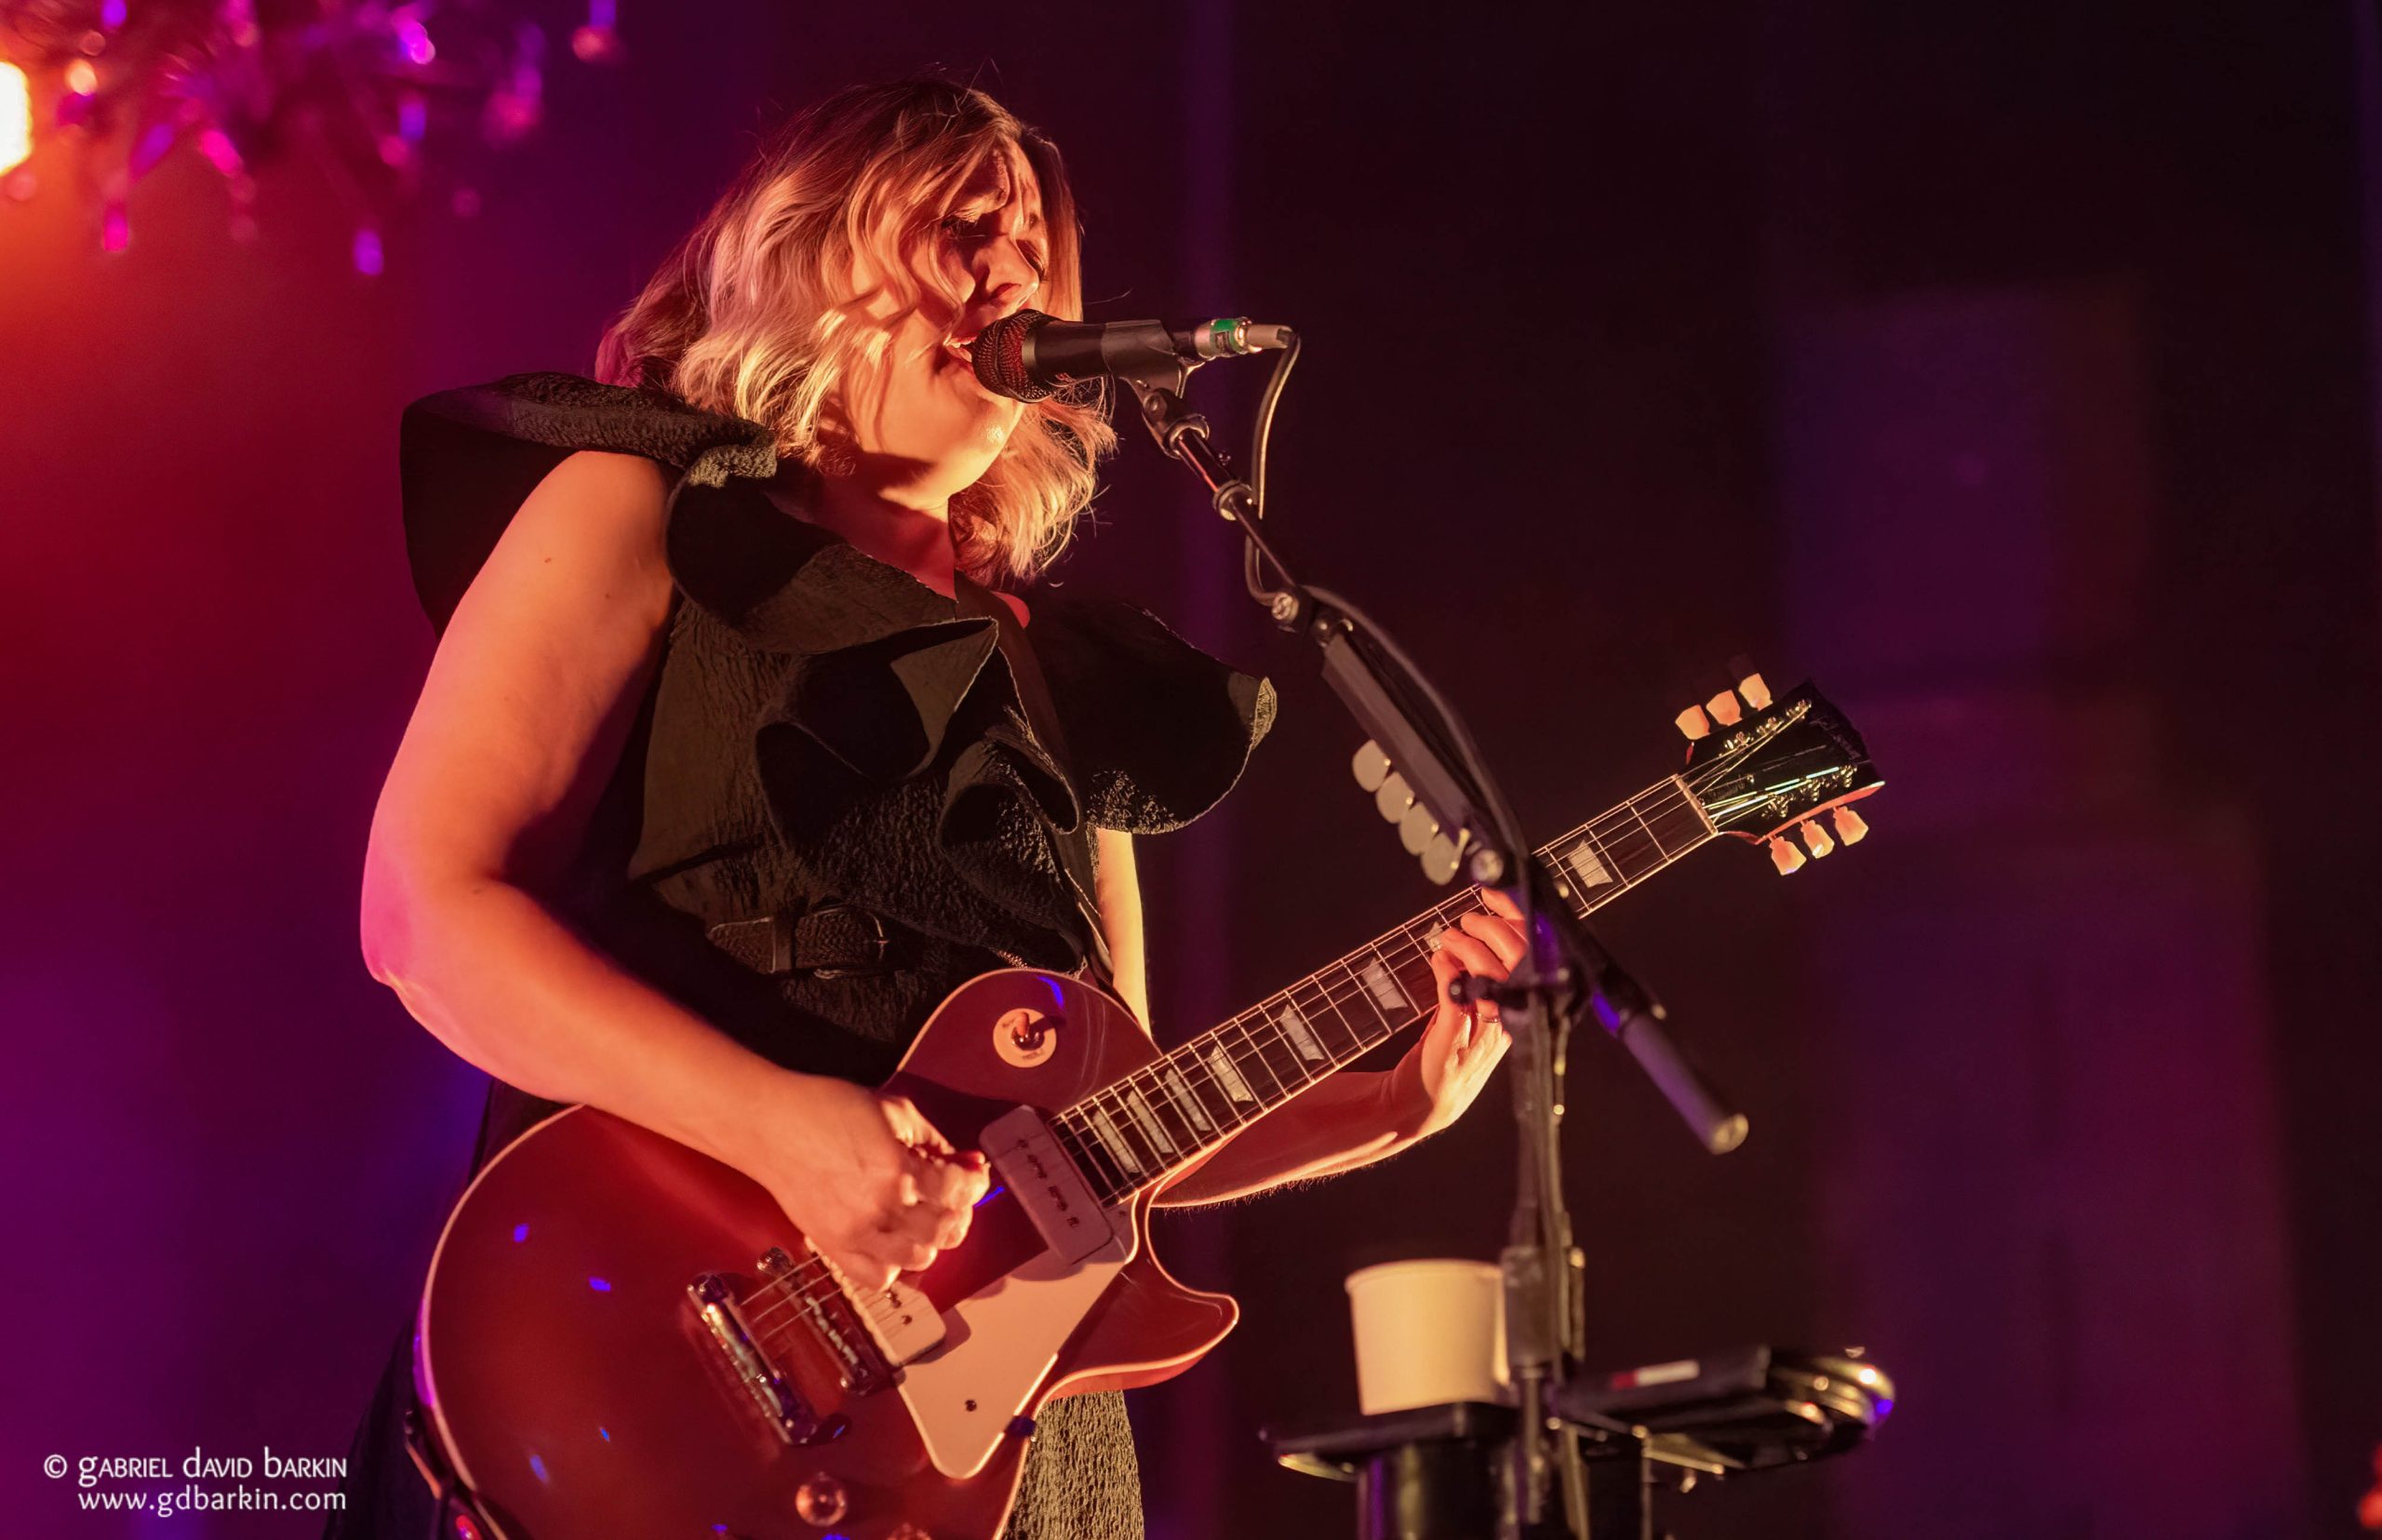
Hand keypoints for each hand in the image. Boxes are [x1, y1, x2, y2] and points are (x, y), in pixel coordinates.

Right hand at [737, 1074, 990, 1289]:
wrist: (770, 1126)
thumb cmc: (824, 1109)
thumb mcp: (892, 1110)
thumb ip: (933, 1139)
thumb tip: (965, 1162)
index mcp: (897, 1170)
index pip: (958, 1191)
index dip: (975, 1181)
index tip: (973, 1174)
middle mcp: (879, 1208)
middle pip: (944, 1229)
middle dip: (959, 1209)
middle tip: (953, 1194)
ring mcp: (855, 1234)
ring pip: (918, 1259)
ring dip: (932, 1239)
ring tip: (926, 1216)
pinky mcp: (833, 1248)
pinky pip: (879, 1277)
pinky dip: (896, 1264)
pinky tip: (895, 1239)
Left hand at [1388, 888, 1527, 1139]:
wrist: (1425, 1100)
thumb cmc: (1453, 1051)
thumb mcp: (1477, 1007)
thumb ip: (1483, 971)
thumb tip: (1482, 927)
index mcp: (1524, 1005)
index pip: (1534, 952)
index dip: (1516, 918)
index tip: (1494, 894)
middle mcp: (1512, 1017)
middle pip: (1519, 958)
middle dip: (1490, 929)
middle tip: (1466, 922)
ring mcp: (1486, 1030)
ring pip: (1494, 975)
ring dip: (1469, 947)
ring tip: (1448, 939)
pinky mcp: (1456, 1038)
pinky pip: (1459, 996)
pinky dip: (1448, 971)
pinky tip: (1440, 960)